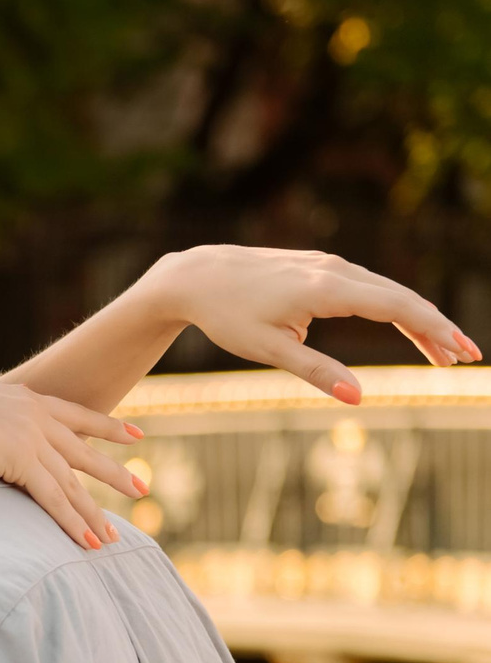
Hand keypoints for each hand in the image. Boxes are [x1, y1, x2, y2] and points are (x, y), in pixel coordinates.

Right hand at [0, 369, 146, 548]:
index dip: (102, 425)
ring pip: (72, 481)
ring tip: (115, 537)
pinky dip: (74, 523)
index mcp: (15, 398)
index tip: (132, 433)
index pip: (69, 413)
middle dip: (113, 470)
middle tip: (141, 487)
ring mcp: (28, 437)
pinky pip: (55, 497)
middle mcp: (30, 414)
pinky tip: (90, 543)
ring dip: (94, 513)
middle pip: (82, 449)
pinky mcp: (20, 461)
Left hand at [146, 245, 480, 401]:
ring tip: (442, 352)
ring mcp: (330, 264)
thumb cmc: (228, 316)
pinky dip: (392, 307)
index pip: (395, 308)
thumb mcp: (268, 350)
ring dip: (417, 319)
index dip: (432, 330)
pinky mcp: (322, 265)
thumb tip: (358, 399)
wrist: (198, 276)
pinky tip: (407, 327)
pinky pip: (368, 286)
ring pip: (387, 291)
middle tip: (466, 358)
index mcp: (325, 290)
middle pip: (401, 298)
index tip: (459, 354)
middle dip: (436, 328)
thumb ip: (315, 372)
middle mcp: (335, 269)